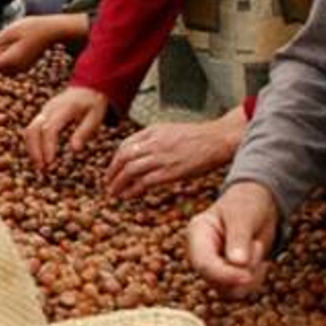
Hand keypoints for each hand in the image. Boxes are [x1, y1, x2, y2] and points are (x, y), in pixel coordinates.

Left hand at [0, 14, 83, 73]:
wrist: (53, 30)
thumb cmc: (32, 27)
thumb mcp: (10, 31)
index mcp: (11, 60)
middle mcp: (17, 67)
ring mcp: (23, 67)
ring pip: (1, 69)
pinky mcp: (27, 64)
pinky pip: (9, 67)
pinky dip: (1, 60)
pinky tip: (0, 49)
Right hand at [23, 86, 107, 170]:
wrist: (87, 87)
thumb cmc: (93, 104)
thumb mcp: (95, 117)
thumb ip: (84, 132)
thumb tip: (74, 150)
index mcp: (64, 108)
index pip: (50, 128)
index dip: (47, 146)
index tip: (50, 162)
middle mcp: (49, 109)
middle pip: (33, 129)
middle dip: (35, 150)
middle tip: (42, 168)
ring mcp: (44, 111)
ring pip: (29, 130)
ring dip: (32, 149)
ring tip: (40, 166)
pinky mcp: (42, 115)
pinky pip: (32, 130)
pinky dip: (33, 144)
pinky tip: (40, 157)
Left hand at [103, 106, 246, 197]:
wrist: (217, 140)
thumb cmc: (198, 136)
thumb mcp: (170, 129)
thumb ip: (154, 138)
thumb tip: (139, 152)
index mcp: (153, 131)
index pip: (125, 145)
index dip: (115, 159)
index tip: (112, 169)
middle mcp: (154, 143)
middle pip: (123, 158)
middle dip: (112, 172)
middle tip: (108, 183)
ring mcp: (161, 158)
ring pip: (130, 171)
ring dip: (118, 183)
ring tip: (114, 192)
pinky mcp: (170, 172)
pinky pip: (144, 182)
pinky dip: (133, 190)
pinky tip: (128, 195)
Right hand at [187, 182, 278, 295]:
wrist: (256, 207)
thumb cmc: (247, 205)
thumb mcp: (243, 216)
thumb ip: (239, 238)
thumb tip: (238, 263)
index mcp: (197, 234)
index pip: (204, 264)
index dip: (224, 274)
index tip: (247, 276)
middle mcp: (199, 254)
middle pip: (215, 281)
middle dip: (243, 271)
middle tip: (257, 246)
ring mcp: (211, 267)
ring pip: (228, 290)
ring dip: (250, 275)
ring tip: (256, 248)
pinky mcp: (224, 277)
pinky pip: (238, 291)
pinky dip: (254, 281)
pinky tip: (260, 262)